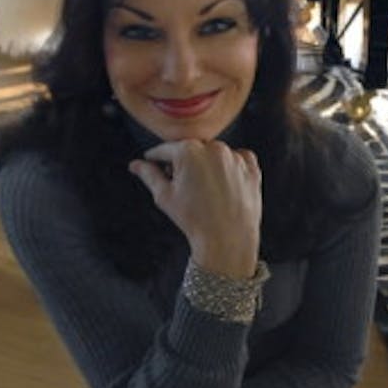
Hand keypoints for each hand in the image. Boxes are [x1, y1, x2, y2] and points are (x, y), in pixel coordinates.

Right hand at [129, 140, 261, 277]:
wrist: (228, 239)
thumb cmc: (194, 219)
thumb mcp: (164, 196)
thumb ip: (149, 175)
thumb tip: (136, 165)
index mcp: (189, 151)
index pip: (166, 149)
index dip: (155, 157)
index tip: (151, 160)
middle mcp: (214, 148)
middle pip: (191, 150)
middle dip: (183, 163)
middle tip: (180, 185)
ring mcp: (235, 157)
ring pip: (214, 155)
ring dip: (207, 165)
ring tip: (204, 191)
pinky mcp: (251, 168)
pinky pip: (237, 160)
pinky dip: (230, 168)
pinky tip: (223, 186)